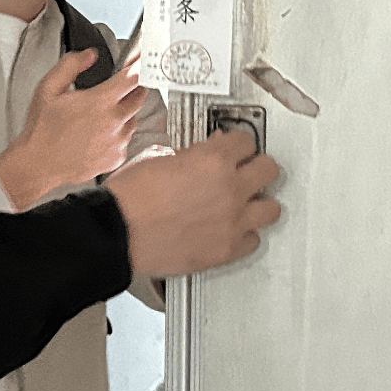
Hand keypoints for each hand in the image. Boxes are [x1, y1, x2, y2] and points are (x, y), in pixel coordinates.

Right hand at [0, 49, 147, 209]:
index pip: (133, 77)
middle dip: (133, 87)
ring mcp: (117, 142)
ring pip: (133, 119)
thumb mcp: (48, 88)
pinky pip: (125, 140)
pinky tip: (97, 135)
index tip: (139, 61)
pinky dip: (117, 135)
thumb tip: (89, 55)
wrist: (38, 164)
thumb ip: (71, 65)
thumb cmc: (42, 129)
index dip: (138, 65)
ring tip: (99, 115)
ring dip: (124, 113)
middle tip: (119, 87)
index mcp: (100, 102)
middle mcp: (114, 122)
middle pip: (139, 96)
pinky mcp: (116, 158)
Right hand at [105, 128, 281, 277]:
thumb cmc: (131, 199)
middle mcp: (230, 189)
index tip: (235, 148)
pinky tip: (233, 228)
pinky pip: (253, 240)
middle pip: (269, 169)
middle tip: (247, 170)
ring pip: (272, 208)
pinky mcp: (226, 250)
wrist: (118, 232)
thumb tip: (201, 156)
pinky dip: (245, 234)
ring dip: (260, 202)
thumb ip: (191, 156)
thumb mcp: (160, 158)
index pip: (246, 141)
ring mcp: (232, 222)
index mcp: (213, 161)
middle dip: (257, 166)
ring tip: (247, 201)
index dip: (238, 143)